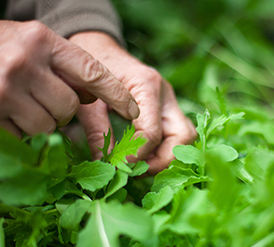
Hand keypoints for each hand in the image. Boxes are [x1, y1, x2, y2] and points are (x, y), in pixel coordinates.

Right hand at [0, 17, 138, 136]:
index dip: (116, 93)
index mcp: (41, 40)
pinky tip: (0, 114)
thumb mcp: (28, 42)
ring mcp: (3, 89)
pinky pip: (21, 137)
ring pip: (48, 127)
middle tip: (42, 101)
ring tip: (17, 106)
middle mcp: (24, 61)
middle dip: (61, 111)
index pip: (92, 70)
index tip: (134, 111)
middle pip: (70, 107)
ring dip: (39, 123)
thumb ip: (60, 65)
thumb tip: (92, 96)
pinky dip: (16, 132)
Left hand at [69, 32, 196, 174]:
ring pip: (185, 137)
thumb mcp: (88, 100)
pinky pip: (177, 134)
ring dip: (167, 157)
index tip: (120, 168)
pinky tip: (144, 157)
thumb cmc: (90, 68)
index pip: (152, 132)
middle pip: (183, 136)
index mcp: (147, 85)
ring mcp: (170, 100)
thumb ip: (97, 132)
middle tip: (138, 172)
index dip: (138, 156)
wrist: (97, 47)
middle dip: (163, 160)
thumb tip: (104, 164)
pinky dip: (165, 150)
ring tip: (141, 167)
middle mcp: (165, 93)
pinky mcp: (167, 108)